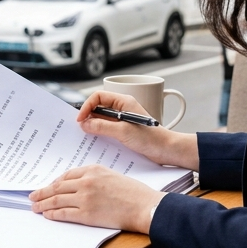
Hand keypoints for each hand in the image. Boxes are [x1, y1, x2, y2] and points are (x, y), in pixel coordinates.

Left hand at [30, 165, 166, 231]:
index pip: (67, 175)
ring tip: (35, 206)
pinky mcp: (86, 214)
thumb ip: (95, 177)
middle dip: (43, 192)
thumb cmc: (133, 192)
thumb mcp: (112, 175)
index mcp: (93, 169)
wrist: (143, 206)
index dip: (54, 182)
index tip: (48, 186)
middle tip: (33, 196)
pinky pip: (63, 213)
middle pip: (58, 187)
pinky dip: (53, 214)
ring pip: (57, 200)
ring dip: (43, 204)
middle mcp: (86, 182)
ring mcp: (85, 198)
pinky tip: (47, 214)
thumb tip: (80, 185)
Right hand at [77, 91, 198, 169]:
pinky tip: (96, 141)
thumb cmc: (150, 138)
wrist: (166, 150)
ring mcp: (123, 119)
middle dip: (88, 116)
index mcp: (124, 101)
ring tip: (86, 135)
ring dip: (94, 125)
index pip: (98, 97)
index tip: (80, 119)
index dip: (87, 106)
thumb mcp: (123, 132)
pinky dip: (100, 133)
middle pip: (99, 107)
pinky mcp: (124, 130)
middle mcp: (123, 108)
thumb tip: (84, 124)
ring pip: (102, 118)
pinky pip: (108, 128)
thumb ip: (102, 126)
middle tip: (80, 128)